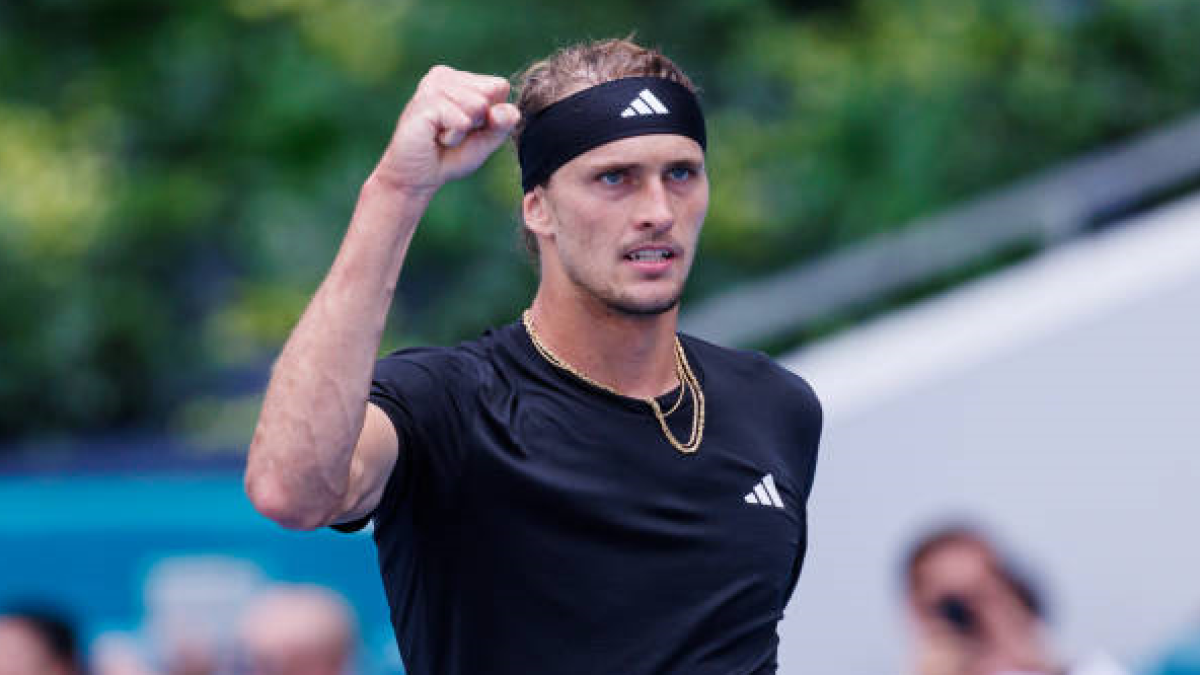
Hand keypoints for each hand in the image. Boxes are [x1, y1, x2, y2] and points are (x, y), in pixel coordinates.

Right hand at [373, 65, 519, 197]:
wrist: (417, 178)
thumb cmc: (450, 156)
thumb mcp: (486, 140)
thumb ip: (503, 124)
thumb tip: (508, 111)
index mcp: (460, 79)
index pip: (500, 86)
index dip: (493, 115)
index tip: (469, 127)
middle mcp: (445, 75)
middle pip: (490, 94)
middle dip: (478, 122)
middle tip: (452, 132)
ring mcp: (433, 85)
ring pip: (477, 105)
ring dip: (463, 131)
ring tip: (442, 135)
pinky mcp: (426, 101)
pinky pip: (461, 120)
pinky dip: (453, 137)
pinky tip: (434, 137)